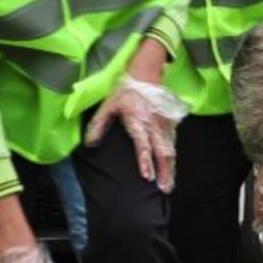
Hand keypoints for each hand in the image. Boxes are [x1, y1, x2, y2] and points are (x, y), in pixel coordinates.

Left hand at [85, 75, 188, 192]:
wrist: (146, 74)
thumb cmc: (126, 90)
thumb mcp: (108, 105)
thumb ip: (99, 125)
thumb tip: (89, 143)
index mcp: (139, 121)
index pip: (143, 145)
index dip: (145, 161)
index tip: (147, 176)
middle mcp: (154, 125)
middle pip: (163, 153)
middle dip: (164, 172)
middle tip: (163, 189)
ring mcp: (165, 124)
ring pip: (171, 150)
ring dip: (170, 168)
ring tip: (168, 184)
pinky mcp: (171, 123)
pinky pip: (173, 143)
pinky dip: (172, 158)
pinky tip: (170, 168)